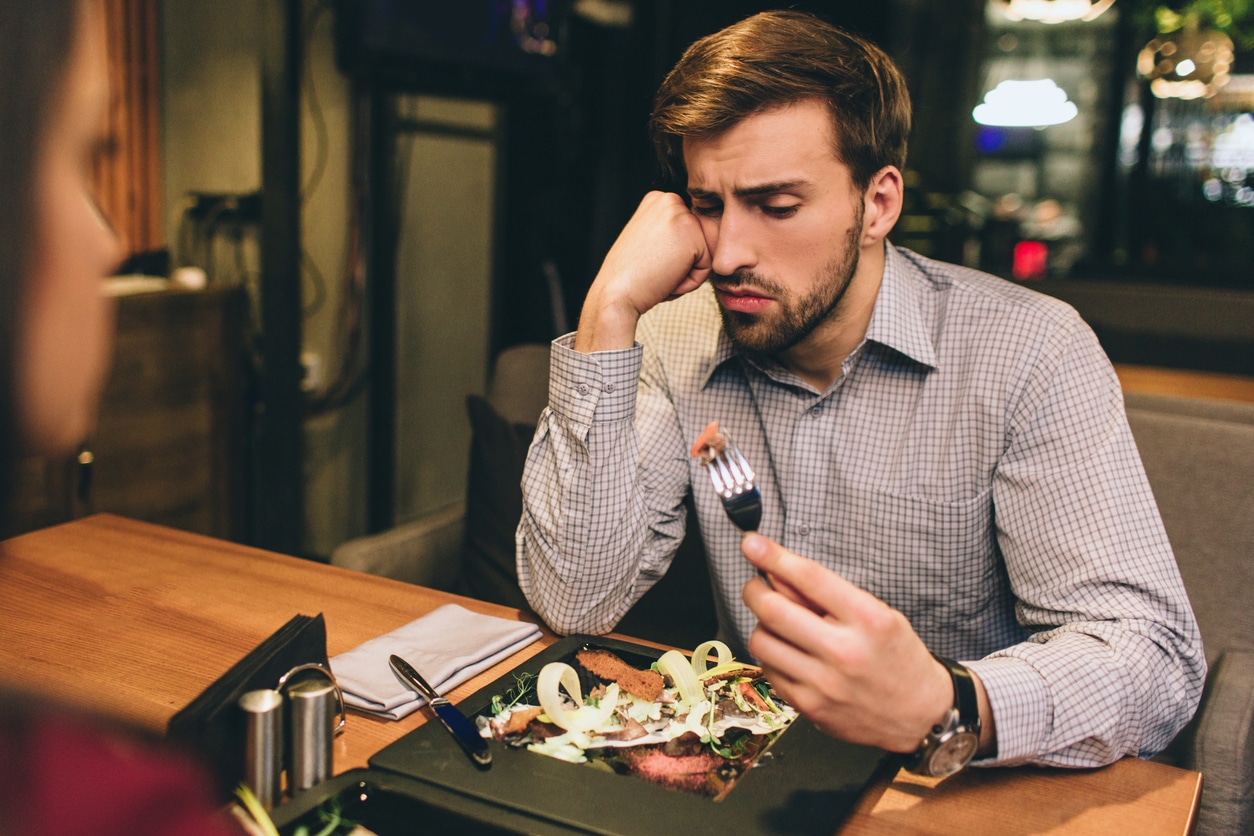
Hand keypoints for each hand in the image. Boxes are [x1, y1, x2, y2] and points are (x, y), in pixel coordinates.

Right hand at [574, 191, 710, 352]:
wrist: (615, 294)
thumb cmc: (628, 277)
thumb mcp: (644, 241)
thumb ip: (667, 233)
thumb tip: (690, 242)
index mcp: (657, 200)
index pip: (686, 233)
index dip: (670, 257)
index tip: (648, 261)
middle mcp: (670, 200)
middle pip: (697, 241)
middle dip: (680, 263)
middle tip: (653, 269)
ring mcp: (681, 214)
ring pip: (703, 254)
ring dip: (685, 273)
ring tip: (658, 273)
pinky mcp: (693, 235)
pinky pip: (706, 267)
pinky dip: (690, 282)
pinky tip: (665, 277)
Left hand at [740, 533, 953, 753]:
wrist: (921, 715)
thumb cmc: (899, 658)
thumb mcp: (878, 613)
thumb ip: (828, 594)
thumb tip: (779, 571)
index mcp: (868, 620)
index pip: (810, 578)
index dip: (774, 556)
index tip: (752, 543)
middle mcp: (844, 651)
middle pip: (774, 609)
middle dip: (754, 590)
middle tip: (756, 585)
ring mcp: (824, 683)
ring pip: (762, 641)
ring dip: (762, 625)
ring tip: (779, 624)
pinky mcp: (810, 707)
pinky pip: (768, 670)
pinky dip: (771, 654)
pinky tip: (787, 651)